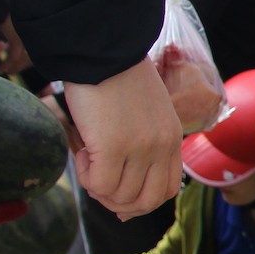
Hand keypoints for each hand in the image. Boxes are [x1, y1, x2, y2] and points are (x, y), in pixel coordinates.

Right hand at [62, 58, 183, 218]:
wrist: (103, 51)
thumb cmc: (117, 79)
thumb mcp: (146, 114)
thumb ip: (143, 144)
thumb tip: (120, 184)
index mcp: (172, 140)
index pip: (167, 191)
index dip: (139, 200)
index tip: (116, 190)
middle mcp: (162, 147)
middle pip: (146, 202)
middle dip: (118, 202)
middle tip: (98, 181)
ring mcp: (140, 149)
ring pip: (120, 196)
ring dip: (98, 186)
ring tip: (89, 157)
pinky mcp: (113, 146)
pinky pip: (99, 184)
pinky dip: (85, 176)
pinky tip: (83, 151)